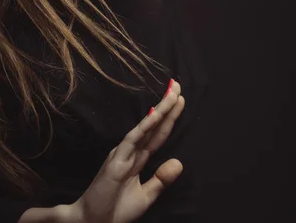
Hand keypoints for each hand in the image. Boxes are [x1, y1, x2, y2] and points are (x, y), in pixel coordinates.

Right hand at [70, 80, 184, 222]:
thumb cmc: (116, 210)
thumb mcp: (146, 196)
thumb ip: (161, 179)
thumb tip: (179, 162)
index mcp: (138, 158)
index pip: (158, 133)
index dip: (169, 116)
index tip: (180, 98)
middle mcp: (131, 151)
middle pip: (154, 125)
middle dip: (167, 105)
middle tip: (177, 84)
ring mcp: (123, 154)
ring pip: (146, 127)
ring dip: (160, 110)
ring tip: (173, 94)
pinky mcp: (116, 161)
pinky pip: (133, 140)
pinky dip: (145, 127)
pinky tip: (156, 115)